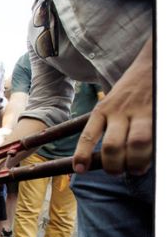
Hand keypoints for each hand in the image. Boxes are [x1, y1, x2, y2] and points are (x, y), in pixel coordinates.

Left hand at [73, 38, 152, 174]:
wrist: (152, 64)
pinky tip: (148, 160)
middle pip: (111, 146)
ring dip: (134, 163)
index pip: (88, 135)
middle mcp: (119, 111)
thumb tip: (104, 156)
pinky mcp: (157, 114)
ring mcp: (140, 113)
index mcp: (102, 109)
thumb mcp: (110, 103)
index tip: (78, 169)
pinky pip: (154, 140)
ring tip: (135, 169)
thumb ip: (105, 125)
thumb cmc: (129, 90)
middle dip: (113, 166)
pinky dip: (150, 154)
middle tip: (116, 172)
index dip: (82, 154)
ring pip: (135, 145)